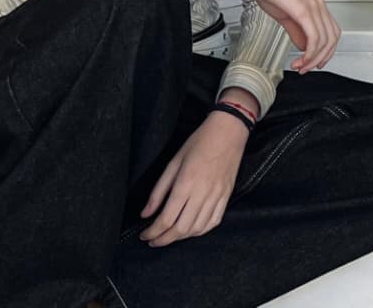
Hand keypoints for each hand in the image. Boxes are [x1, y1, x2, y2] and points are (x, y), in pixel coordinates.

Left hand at [139, 112, 246, 245]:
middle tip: (153, 240)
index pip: (166, 219)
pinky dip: (200, 231)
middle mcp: (202, 193)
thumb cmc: (199, 142)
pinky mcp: (227, 195)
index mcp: (185, 184)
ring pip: (197, 228)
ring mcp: (217, 196)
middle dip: (164, 239)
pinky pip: (214, 221)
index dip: (153, 232)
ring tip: (170, 236)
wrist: (229, 131)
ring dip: (181, 237)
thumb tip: (145, 213)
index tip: (144, 235)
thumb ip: (158, 191)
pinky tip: (191, 230)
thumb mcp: (173, 162)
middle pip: (181, 229)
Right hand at [245, 0, 340, 72]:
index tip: (315, 62)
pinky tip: (301, 59)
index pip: (331, 32)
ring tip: (301, 66)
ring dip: (313, 59)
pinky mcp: (304, 10)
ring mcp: (313, 7)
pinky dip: (310, 53)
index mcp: (316, 5)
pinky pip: (314, 37)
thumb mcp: (286, 14)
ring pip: (324, 41)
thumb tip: (304, 46)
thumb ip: (297, 31)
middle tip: (308, 68)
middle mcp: (319, 5)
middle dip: (321, 58)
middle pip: (332, 38)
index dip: (326, 51)